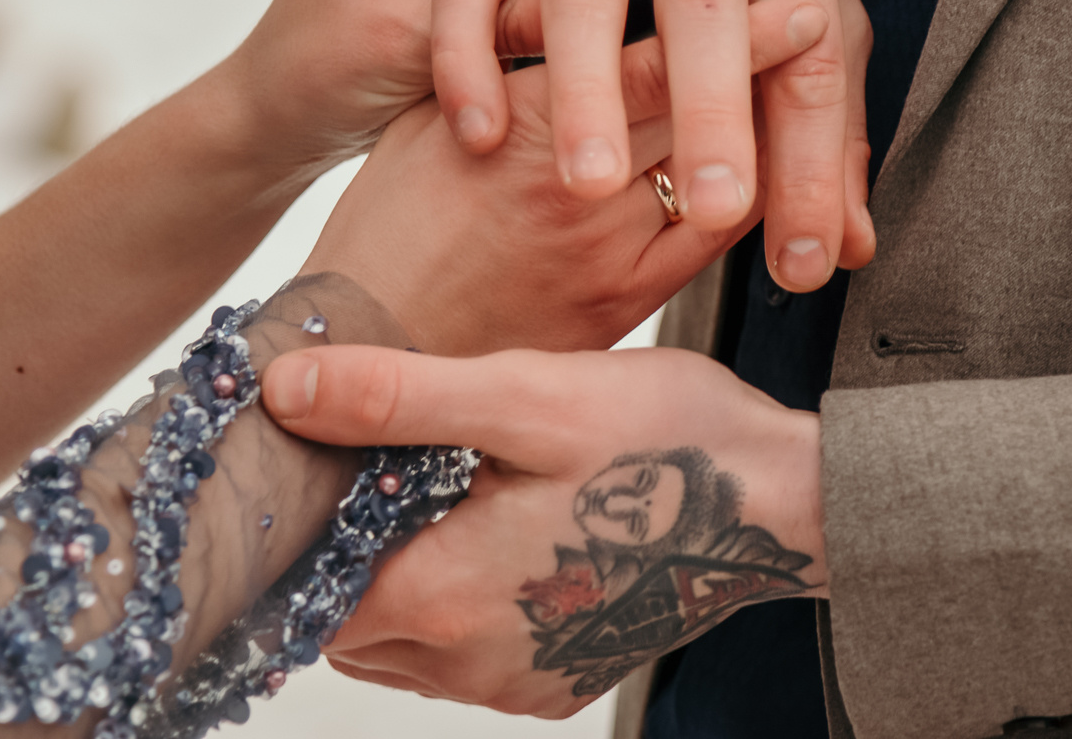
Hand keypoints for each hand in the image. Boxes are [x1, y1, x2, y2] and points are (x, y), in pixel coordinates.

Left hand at [262, 342, 824, 715]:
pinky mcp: (558, 682)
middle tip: (393, 464)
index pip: (306, 590)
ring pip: (402, 647)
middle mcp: (468, 665)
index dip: (302, 525)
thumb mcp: (523, 397)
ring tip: (450, 493)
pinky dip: (461, 607)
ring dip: (405, 581)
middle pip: (347, 620)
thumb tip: (286, 387)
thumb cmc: (665, 445)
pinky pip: (466, 660)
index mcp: (441, 599)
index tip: (326, 460)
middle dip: (351, 552)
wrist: (785, 502)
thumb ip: (396, 397)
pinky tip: (502, 533)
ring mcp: (517, 683)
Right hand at [306, 0, 828, 354]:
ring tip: (808, 101)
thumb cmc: (391, 218)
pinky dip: (735, 205)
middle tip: (820, 27)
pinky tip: (759, 174)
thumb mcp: (434, 120)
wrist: (368, 341)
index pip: (653, 62)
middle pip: (700, 120)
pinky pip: (700, 250)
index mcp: (526, 121)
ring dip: (762, 141)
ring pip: (714, 185)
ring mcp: (606, 253)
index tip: (792, 0)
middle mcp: (576, 185)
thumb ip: (505, 58)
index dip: (733, 32)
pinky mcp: (617, 307)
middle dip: (765, 72)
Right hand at [430, 0, 873, 294]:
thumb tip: (854, 247)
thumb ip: (819, 128)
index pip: (811, 58)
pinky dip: (471, 52)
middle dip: (713, 116)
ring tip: (590, 187)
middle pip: (705, 10)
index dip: (811, 163)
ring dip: (588, 91)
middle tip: (716, 209)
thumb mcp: (800, 19)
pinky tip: (484, 133)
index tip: (803, 262)